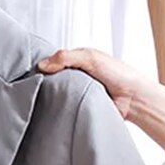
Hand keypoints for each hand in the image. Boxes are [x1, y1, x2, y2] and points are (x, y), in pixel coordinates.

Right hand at [37, 48, 154, 122]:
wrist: (132, 98)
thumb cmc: (118, 74)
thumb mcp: (90, 57)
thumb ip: (66, 57)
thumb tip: (42, 65)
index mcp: (77, 62)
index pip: (52, 62)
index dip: (43, 66)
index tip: (32, 71)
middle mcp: (74, 77)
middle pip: (50, 79)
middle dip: (45, 82)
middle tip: (37, 86)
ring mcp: (75, 92)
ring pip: (55, 94)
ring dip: (52, 96)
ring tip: (46, 98)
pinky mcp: (76, 107)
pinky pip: (62, 108)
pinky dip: (59, 108)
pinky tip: (56, 107)